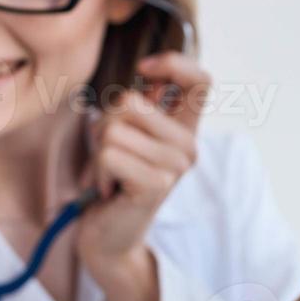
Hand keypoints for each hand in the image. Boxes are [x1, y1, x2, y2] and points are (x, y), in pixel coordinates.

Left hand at [75, 52, 210, 300]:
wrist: (109, 236)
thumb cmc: (115, 180)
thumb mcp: (129, 135)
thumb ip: (141, 105)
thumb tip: (148, 71)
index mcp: (186, 129)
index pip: (201, 81)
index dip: (172, 64)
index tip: (144, 69)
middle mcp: (188, 146)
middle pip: (131, 101)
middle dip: (106, 123)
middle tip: (112, 155)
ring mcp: (175, 167)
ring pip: (114, 128)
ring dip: (99, 151)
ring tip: (112, 174)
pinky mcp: (156, 185)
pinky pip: (109, 154)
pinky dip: (98, 171)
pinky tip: (110, 190)